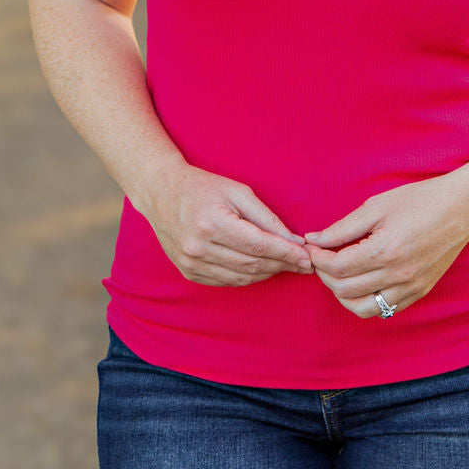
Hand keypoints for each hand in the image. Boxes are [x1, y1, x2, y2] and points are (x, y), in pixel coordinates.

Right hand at [140, 164, 313, 286]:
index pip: (258, 246)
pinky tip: (262, 269)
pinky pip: (226, 281)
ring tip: (287, 265)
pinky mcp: (188, 272)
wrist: (161, 193)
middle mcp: (198, 247)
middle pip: (251, 265)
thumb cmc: (203, 187)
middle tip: (303, 263)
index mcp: (212, 223)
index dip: (286, 254)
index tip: (307, 258)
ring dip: (268, 273)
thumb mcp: (238, 192)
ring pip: (241, 277)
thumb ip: (267, 217)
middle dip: (282, 265)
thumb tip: (294, 241)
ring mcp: (191, 263)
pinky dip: (248, 278)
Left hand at [304, 175, 468, 319]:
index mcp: (385, 250)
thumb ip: (343, 227)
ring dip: (342, 294)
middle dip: (324, 275)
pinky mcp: (419, 293)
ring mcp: (410, 288)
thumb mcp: (377, 206)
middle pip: (344, 290)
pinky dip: (366, 302)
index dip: (318, 258)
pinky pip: (384, 311)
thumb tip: (314, 240)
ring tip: (338, 275)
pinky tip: (361, 283)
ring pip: (362, 309)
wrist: (461, 209)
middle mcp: (398, 275)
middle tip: (321, 258)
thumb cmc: (420, 201)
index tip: (312, 247)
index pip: (337, 267)